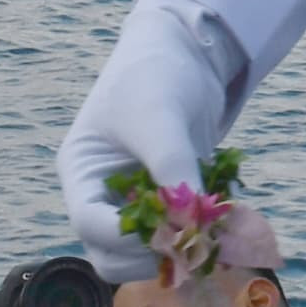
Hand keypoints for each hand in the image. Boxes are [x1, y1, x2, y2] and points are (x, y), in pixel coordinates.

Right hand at [63, 10, 231, 276]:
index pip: (88, 223)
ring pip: (146, 253)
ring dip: (178, 250)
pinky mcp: (167, 203)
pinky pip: (178, 236)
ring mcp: (134, 201)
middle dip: (150, 253)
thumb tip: (190, 220)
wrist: (186, 52)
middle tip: (192, 238)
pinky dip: (199, 235)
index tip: (167, 231)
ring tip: (213, 226)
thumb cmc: (157, 75)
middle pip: (111, 254)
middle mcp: (101, 194)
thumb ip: (171, 165)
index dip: (123, 236)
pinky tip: (224, 216)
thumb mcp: (160, 116)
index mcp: (81, 171)